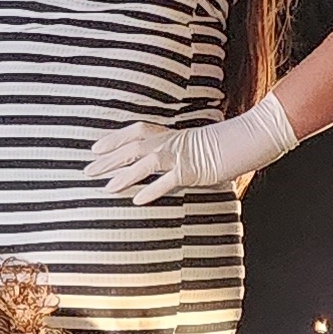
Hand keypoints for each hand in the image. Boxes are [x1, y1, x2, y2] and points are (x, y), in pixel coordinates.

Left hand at [86, 97, 298, 204]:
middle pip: (132, 148)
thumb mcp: (192, 144)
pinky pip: (169, 181)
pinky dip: (152, 190)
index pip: (134, 132)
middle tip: (86, 171)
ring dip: (124, 175)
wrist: (247, 138)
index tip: (93, 148)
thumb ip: (173, 150)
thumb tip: (156, 160)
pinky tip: (137, 201)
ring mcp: (181, 156)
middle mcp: (171, 142)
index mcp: (169, 134)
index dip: (113, 140)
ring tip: (105, 187)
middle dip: (108, 160)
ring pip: (145, 163)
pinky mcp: (192, 171)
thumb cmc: (221, 142)